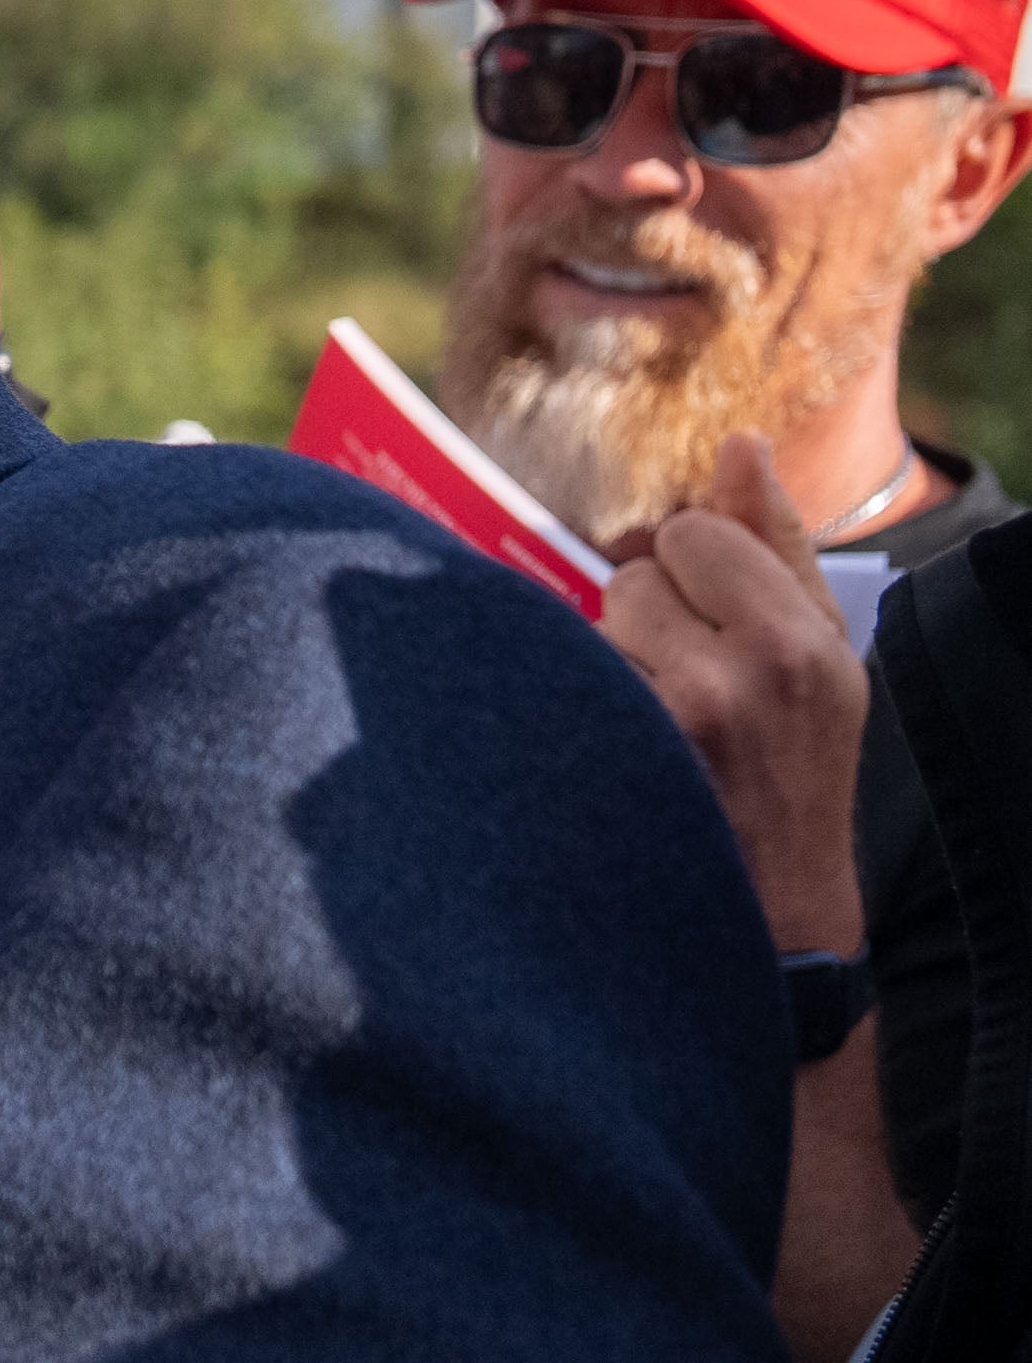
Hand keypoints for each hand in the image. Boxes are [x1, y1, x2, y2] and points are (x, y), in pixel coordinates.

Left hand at [603, 435, 869, 952]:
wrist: (768, 917)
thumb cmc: (794, 771)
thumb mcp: (817, 657)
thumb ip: (774, 547)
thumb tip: (737, 445)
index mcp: (796, 645)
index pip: (689, 535)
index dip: (686, 571)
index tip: (705, 621)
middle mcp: (729, 682)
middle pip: (628, 579)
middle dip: (640, 618)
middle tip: (677, 684)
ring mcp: (654, 731)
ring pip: (582, 634)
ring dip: (596, 666)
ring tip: (641, 729)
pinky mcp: (590, 771)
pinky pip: (544, 688)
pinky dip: (557, 713)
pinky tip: (595, 756)